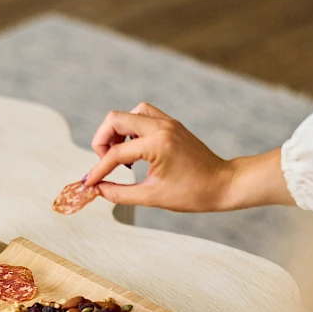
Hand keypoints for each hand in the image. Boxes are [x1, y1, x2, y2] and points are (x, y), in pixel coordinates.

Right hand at [84, 103, 293, 211]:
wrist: (223, 184)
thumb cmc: (193, 193)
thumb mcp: (152, 197)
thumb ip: (120, 193)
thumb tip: (97, 190)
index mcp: (157, 144)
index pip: (115, 152)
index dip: (98, 169)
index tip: (89, 183)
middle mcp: (161, 127)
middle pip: (115, 119)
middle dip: (102, 141)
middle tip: (105, 164)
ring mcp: (167, 122)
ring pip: (128, 114)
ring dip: (117, 133)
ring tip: (121, 157)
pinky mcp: (171, 124)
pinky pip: (142, 116)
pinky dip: (131, 130)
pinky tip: (134, 149)